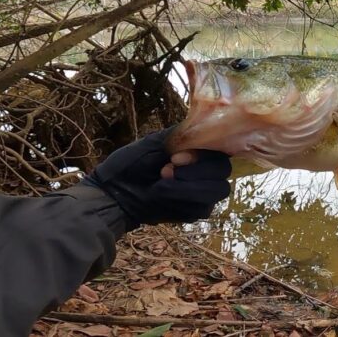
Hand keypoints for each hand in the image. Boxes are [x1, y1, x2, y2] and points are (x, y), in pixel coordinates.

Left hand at [83, 128, 231, 225]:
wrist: (114, 193)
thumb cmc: (132, 164)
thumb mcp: (155, 142)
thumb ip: (183, 135)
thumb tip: (205, 127)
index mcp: (199, 150)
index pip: (221, 148)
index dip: (203, 153)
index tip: (175, 156)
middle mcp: (206, 170)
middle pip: (223, 171)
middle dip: (195, 172)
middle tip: (165, 170)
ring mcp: (204, 192)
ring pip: (217, 190)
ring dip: (187, 188)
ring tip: (160, 184)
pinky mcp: (196, 212)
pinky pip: (202, 208)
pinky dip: (180, 201)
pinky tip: (162, 197)